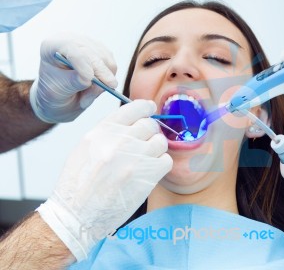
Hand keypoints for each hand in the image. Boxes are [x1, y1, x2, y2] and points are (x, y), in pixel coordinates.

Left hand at [30, 33, 116, 122]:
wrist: (59, 96)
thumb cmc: (54, 92)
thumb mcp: (56, 91)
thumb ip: (73, 83)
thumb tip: (89, 80)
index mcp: (52, 45)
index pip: (71, 48)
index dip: (82, 62)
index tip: (90, 78)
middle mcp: (72, 40)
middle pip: (92, 52)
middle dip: (101, 71)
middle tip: (110, 86)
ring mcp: (88, 44)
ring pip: (105, 59)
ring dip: (103, 81)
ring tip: (86, 98)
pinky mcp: (101, 53)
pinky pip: (111, 66)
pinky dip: (107, 81)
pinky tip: (93, 91)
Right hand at [36, 100, 172, 260]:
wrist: (77, 215)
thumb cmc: (77, 183)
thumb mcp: (85, 146)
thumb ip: (108, 131)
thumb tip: (130, 122)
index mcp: (103, 130)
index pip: (134, 108)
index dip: (146, 107)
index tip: (150, 109)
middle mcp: (120, 140)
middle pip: (149, 124)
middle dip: (150, 132)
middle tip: (145, 142)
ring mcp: (135, 157)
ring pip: (160, 141)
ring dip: (156, 148)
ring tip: (146, 159)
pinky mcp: (147, 175)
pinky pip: (166, 160)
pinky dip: (161, 165)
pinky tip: (149, 171)